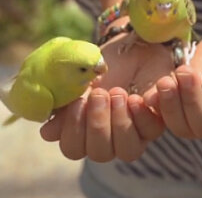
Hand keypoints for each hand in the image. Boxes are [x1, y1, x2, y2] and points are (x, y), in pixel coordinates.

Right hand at [38, 30, 172, 162]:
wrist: (127, 48)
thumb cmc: (96, 66)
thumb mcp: (76, 80)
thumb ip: (63, 106)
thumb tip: (48, 133)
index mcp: (82, 130)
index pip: (73, 148)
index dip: (73, 130)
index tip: (77, 102)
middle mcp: (106, 139)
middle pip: (100, 154)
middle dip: (98, 124)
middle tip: (100, 93)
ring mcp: (131, 135)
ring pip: (127, 151)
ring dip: (121, 122)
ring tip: (118, 92)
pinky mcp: (154, 125)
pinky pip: (150, 132)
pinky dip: (142, 115)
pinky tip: (137, 97)